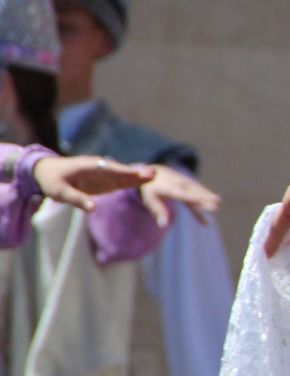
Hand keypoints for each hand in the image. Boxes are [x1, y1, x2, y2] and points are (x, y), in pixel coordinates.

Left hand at [33, 155, 155, 211]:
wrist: (48, 171)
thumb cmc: (52, 180)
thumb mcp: (59, 192)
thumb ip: (77, 199)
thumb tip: (93, 209)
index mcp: (89, 166)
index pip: (109, 169)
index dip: (124, 172)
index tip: (137, 174)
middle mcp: (100, 168)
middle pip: (121, 171)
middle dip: (136, 173)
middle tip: (155, 174)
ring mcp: (104, 174)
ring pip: (124, 176)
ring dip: (138, 177)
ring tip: (155, 177)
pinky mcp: (106, 181)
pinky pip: (122, 181)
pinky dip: (134, 182)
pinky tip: (147, 182)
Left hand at [138, 165, 221, 227]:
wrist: (158, 171)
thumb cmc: (152, 188)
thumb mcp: (150, 199)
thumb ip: (158, 211)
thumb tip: (163, 225)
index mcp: (170, 188)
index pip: (183, 194)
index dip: (193, 198)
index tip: (202, 201)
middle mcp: (181, 184)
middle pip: (194, 192)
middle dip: (205, 197)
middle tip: (216, 202)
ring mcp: (187, 183)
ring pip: (199, 191)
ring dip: (208, 197)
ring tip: (218, 202)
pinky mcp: (191, 185)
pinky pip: (199, 193)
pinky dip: (207, 198)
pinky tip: (214, 206)